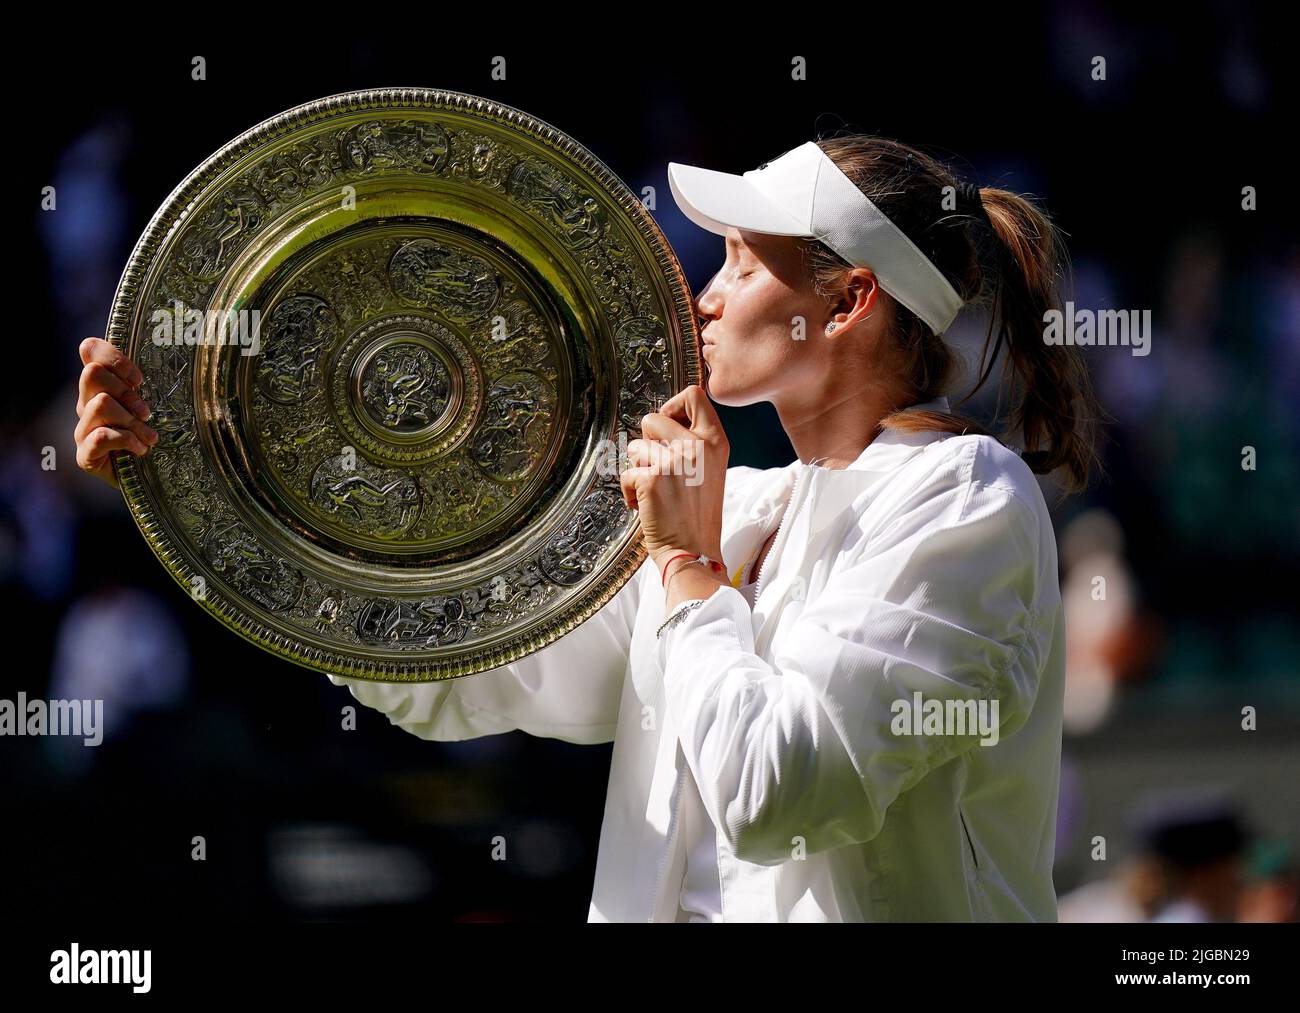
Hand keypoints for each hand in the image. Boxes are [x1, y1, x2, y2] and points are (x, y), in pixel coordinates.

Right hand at [75, 337, 156, 487]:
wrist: (151, 479)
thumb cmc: (155, 436)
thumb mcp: (160, 405)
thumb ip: (154, 383)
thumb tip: (172, 347)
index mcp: (102, 386)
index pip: (90, 350)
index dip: (114, 357)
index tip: (139, 380)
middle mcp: (87, 403)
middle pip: (92, 374)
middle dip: (126, 392)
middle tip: (146, 412)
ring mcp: (83, 429)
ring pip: (100, 404)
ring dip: (132, 421)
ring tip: (149, 437)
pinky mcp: (85, 455)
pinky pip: (100, 436)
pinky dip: (126, 441)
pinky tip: (141, 450)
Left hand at [619, 384, 727, 571]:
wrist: (693, 551)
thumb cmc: (697, 514)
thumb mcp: (711, 468)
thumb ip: (693, 441)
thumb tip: (661, 420)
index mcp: (715, 441)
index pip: (694, 395)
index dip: (672, 406)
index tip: (668, 428)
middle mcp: (697, 446)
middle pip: (653, 418)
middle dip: (647, 443)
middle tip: (659, 469)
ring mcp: (674, 462)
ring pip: (634, 447)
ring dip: (638, 469)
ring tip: (655, 491)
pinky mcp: (651, 479)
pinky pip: (626, 473)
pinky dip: (630, 491)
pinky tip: (646, 506)